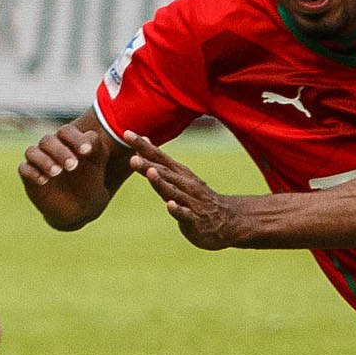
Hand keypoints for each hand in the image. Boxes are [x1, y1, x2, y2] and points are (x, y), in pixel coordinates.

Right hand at [18, 119, 101, 188]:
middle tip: (73, 165)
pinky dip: (33, 173)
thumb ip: (97, 149)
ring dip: (44, 161)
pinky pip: (24, 169)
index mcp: (68, 143)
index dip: (75, 138)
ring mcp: (39, 162)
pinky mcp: (29, 176)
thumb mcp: (98, 168)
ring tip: (57, 172)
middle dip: (60, 151)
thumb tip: (90, 135)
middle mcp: (51, 150)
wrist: (81, 208)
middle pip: (48, 141)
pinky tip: (44, 181)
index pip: (66, 132)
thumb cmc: (91, 184)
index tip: (87, 151)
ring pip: (32, 152)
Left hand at [126, 134, 243, 249]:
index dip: (143, 146)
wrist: (228, 221)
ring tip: (151, 173)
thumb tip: (143, 139)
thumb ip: (159, 161)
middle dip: (149, 165)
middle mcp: (185, 185)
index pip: (159, 157)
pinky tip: (170, 205)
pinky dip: (178, 209)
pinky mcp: (195, 221)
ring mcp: (191, 202)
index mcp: (179, 174)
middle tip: (133, 157)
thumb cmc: (197, 198)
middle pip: (164, 173)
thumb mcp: (179, 177)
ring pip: (174, 191)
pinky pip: (186, 214)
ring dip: (162, 183)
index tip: (127, 133)